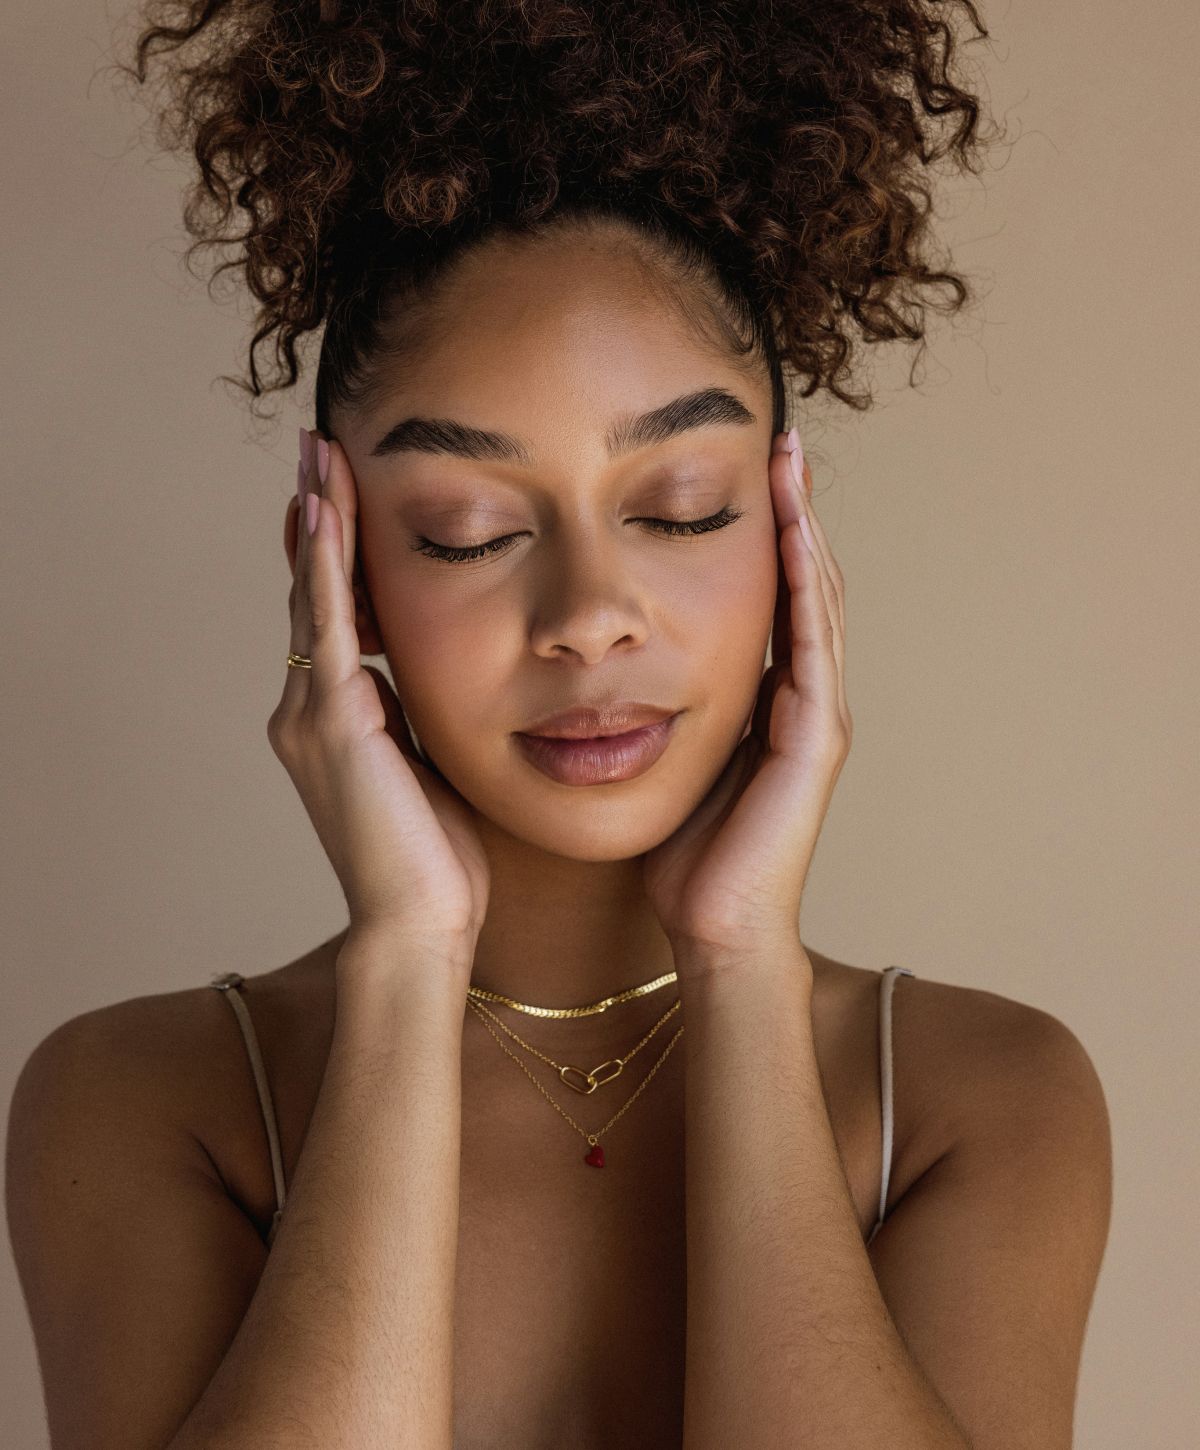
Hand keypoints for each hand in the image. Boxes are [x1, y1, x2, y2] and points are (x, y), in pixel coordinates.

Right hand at [268, 429, 490, 949]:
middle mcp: (309, 711)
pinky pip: (327, 628)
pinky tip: (325, 514)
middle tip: (317, 449)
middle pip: (313, 593)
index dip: (335, 554)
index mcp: (336, 720)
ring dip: (316, 523)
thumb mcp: (431, 768)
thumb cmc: (437, 861)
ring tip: (316, 457)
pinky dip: (325, 569)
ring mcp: (313, 716)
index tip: (339, 493)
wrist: (419, 925)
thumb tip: (434, 679)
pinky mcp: (332, 724)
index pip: (334, 617)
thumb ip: (420, 719)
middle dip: (317, 519)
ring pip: (312, 598)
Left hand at [641, 429, 849, 958]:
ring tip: (791, 465)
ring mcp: (816, 716)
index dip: (765, 534)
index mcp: (769, 701)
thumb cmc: (687, 857)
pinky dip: (805, 586)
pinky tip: (794, 535)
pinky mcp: (815, 739)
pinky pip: (812, 644)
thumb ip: (659, 709)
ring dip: (805, 529)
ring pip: (816, 601)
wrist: (716, 930)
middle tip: (781, 444)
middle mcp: (802, 699)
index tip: (746, 471)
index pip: (771, 597)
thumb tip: (608, 667)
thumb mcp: (668, 760)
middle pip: (803, 584)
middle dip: (793, 512)